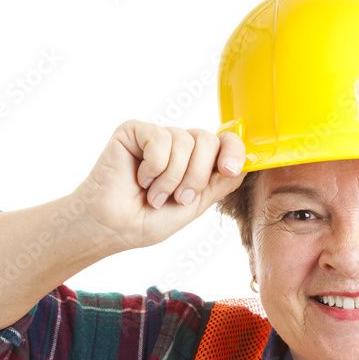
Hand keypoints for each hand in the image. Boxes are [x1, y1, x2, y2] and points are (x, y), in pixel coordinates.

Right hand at [75, 119, 246, 250]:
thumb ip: (219, 184)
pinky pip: (160, 139)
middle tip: (178, 198)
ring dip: (171, 177)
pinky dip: (154, 166)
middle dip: (196, 176)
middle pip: (208, 140)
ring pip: (184, 141)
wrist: (111, 228)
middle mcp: (179, 145)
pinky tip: (140, 178)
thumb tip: (247, 164)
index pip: (225, 141)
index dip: (234, 151)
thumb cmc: (146, 221)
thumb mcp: (194, 206)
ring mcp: (157, 136)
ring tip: (154, 195)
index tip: (231, 168)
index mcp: (196, 161)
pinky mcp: (135, 131)